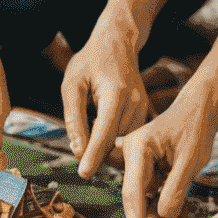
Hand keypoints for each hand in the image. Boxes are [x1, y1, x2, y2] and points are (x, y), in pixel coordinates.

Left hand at [62, 27, 148, 178]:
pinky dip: (115, 140)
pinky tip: (102, 131)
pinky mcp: (145, 112)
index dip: (93, 155)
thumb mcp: (72, 83)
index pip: (104, 133)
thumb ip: (74, 117)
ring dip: (107, 147)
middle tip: (81, 158)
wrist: (117, 43)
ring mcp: (143, 108)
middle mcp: (135, 103)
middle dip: (98, 154)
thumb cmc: (91, 61)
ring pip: (123, 141)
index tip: (83, 174)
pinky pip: (129, 135)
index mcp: (117, 93)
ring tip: (91, 137)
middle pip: (116, 141)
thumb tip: (77, 150)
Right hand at [119, 88, 217, 217]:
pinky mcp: (155, 170)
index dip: (136, 217)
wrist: (202, 110)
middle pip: (137, 197)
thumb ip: (176, 188)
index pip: (133, 189)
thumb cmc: (195, 127)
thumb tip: (164, 215)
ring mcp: (143, 164)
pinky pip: (159, 194)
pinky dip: (169, 210)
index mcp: (138, 148)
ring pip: (147, 199)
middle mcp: (135, 156)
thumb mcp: (190, 159)